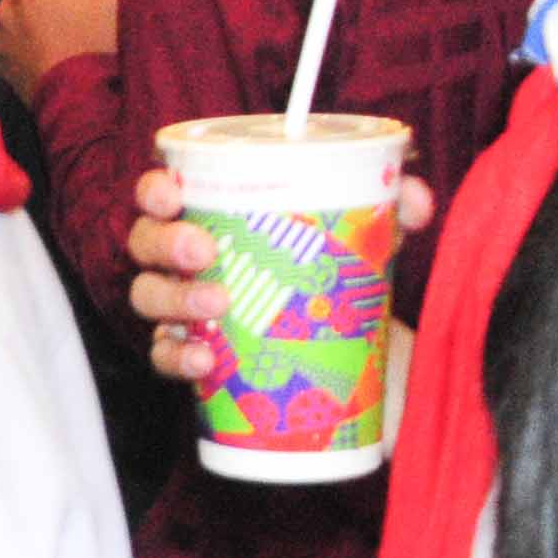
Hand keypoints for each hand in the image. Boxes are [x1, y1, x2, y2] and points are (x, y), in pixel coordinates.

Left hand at [0, 0, 118, 85]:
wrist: (81, 103)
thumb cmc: (97, 50)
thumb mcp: (117, 3)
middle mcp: (6, 11)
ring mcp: (1, 40)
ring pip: (14, 14)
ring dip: (32, 11)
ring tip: (62, 18)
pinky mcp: (3, 65)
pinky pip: (13, 41)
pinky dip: (28, 38)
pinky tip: (53, 45)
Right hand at [126, 164, 434, 387]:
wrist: (359, 367)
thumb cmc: (343, 288)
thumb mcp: (368, 247)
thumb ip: (391, 214)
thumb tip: (413, 195)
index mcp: (215, 220)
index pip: (164, 195)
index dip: (156, 189)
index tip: (174, 192)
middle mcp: (189, 263)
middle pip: (145, 242)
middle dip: (165, 241)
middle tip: (204, 251)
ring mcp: (187, 314)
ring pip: (146, 297)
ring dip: (174, 297)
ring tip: (216, 303)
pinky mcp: (198, 362)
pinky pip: (164, 358)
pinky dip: (177, 358)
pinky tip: (206, 361)